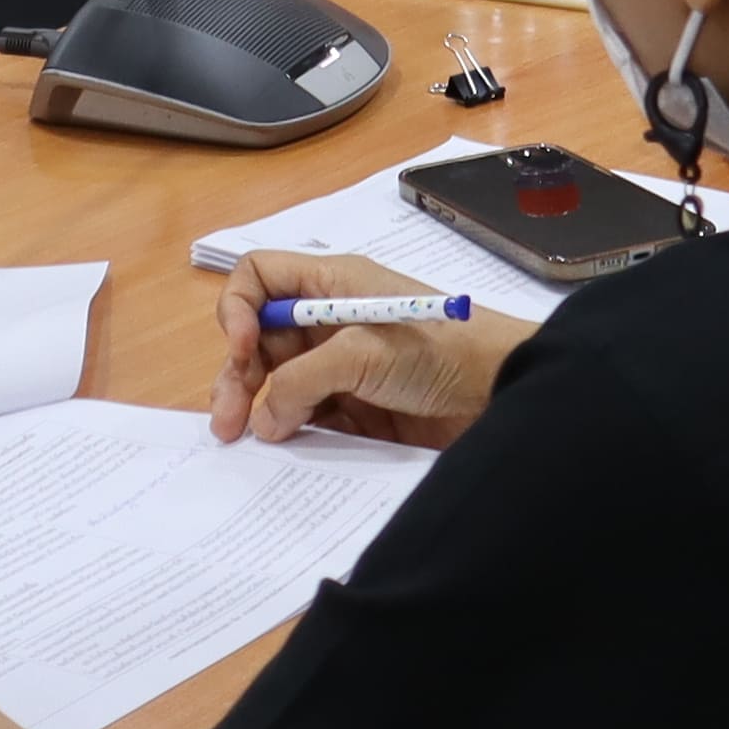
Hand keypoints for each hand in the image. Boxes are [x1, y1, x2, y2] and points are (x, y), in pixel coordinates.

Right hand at [211, 250, 522, 449]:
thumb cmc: (439, 352)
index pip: (261, 278)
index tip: (245, 349)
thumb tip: (264, 421)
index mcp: (330, 284)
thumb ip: (302, 381)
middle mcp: (328, 320)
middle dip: (237, 374)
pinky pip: (306, 417)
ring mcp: (341, 366)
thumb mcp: (362, 352)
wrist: (501, 395)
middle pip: (260, 338)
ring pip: (278, 382)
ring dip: (256, 407)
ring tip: (244, 441)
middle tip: (226, 421)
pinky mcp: (356, 408)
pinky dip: (288, 431)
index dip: (239, 309)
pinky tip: (281, 450)